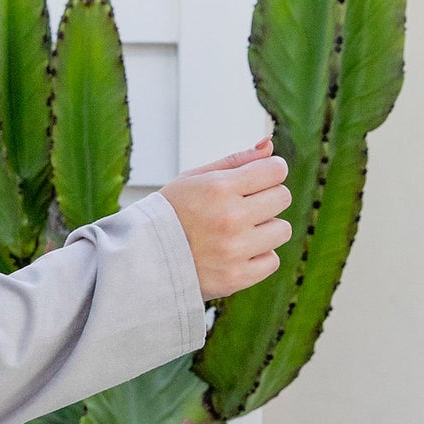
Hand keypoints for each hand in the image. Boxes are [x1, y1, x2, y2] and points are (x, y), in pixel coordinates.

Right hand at [161, 137, 291, 301]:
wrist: (141, 261)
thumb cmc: (169, 215)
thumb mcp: (193, 179)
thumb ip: (234, 161)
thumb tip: (269, 147)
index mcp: (218, 188)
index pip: (275, 170)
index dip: (269, 172)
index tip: (259, 179)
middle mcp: (230, 218)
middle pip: (282, 197)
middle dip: (267, 199)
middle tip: (243, 207)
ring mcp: (234, 250)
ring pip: (282, 230)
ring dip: (265, 229)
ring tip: (238, 233)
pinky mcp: (236, 277)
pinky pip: (272, 261)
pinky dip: (258, 257)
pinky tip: (236, 254)